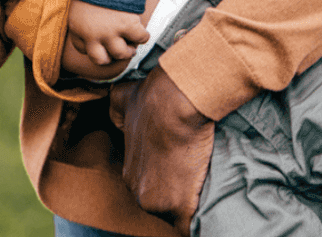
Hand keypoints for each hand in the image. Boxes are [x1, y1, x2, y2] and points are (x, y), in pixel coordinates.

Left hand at [67, 0, 149, 65]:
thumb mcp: (77, 8)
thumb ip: (80, 25)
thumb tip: (89, 40)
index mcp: (78, 30)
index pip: (83, 50)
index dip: (94, 48)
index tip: (101, 44)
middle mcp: (94, 35)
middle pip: (101, 60)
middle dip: (110, 57)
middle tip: (117, 49)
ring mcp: (112, 32)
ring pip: (122, 54)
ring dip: (128, 51)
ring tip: (131, 45)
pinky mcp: (129, 25)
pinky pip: (141, 39)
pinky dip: (143, 37)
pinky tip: (141, 31)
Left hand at [109, 67, 213, 235]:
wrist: (172, 103)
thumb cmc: (150, 99)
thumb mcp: (121, 101)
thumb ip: (118, 114)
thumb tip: (121, 118)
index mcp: (130, 173)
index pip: (148, 189)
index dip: (164, 183)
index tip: (176, 176)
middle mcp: (138, 191)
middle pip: (159, 204)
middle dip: (173, 196)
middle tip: (190, 184)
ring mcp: (158, 202)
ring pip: (173, 215)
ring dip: (185, 206)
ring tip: (199, 196)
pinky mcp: (180, 205)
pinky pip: (186, 227)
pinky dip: (194, 225)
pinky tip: (203, 219)